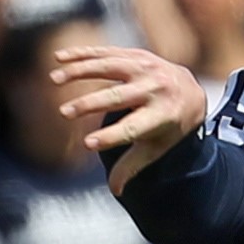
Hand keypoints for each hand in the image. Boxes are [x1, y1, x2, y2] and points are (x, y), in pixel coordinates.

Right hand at [50, 45, 206, 195]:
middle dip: (90, 104)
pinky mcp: (136, 55)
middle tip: (64, 113)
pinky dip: (82, 54)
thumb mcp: (156, 147)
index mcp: (162, 116)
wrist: (189, 91)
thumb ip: (133, 165)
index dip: (111, 136)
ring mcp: (146, 68)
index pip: (134, 128)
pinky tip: (58, 59)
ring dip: (80, 71)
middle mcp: (155, 89)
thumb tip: (116, 191)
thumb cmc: (167, 126)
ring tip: (54, 80)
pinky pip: (106, 52)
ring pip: (109, 67)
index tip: (87, 144)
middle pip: (118, 97)